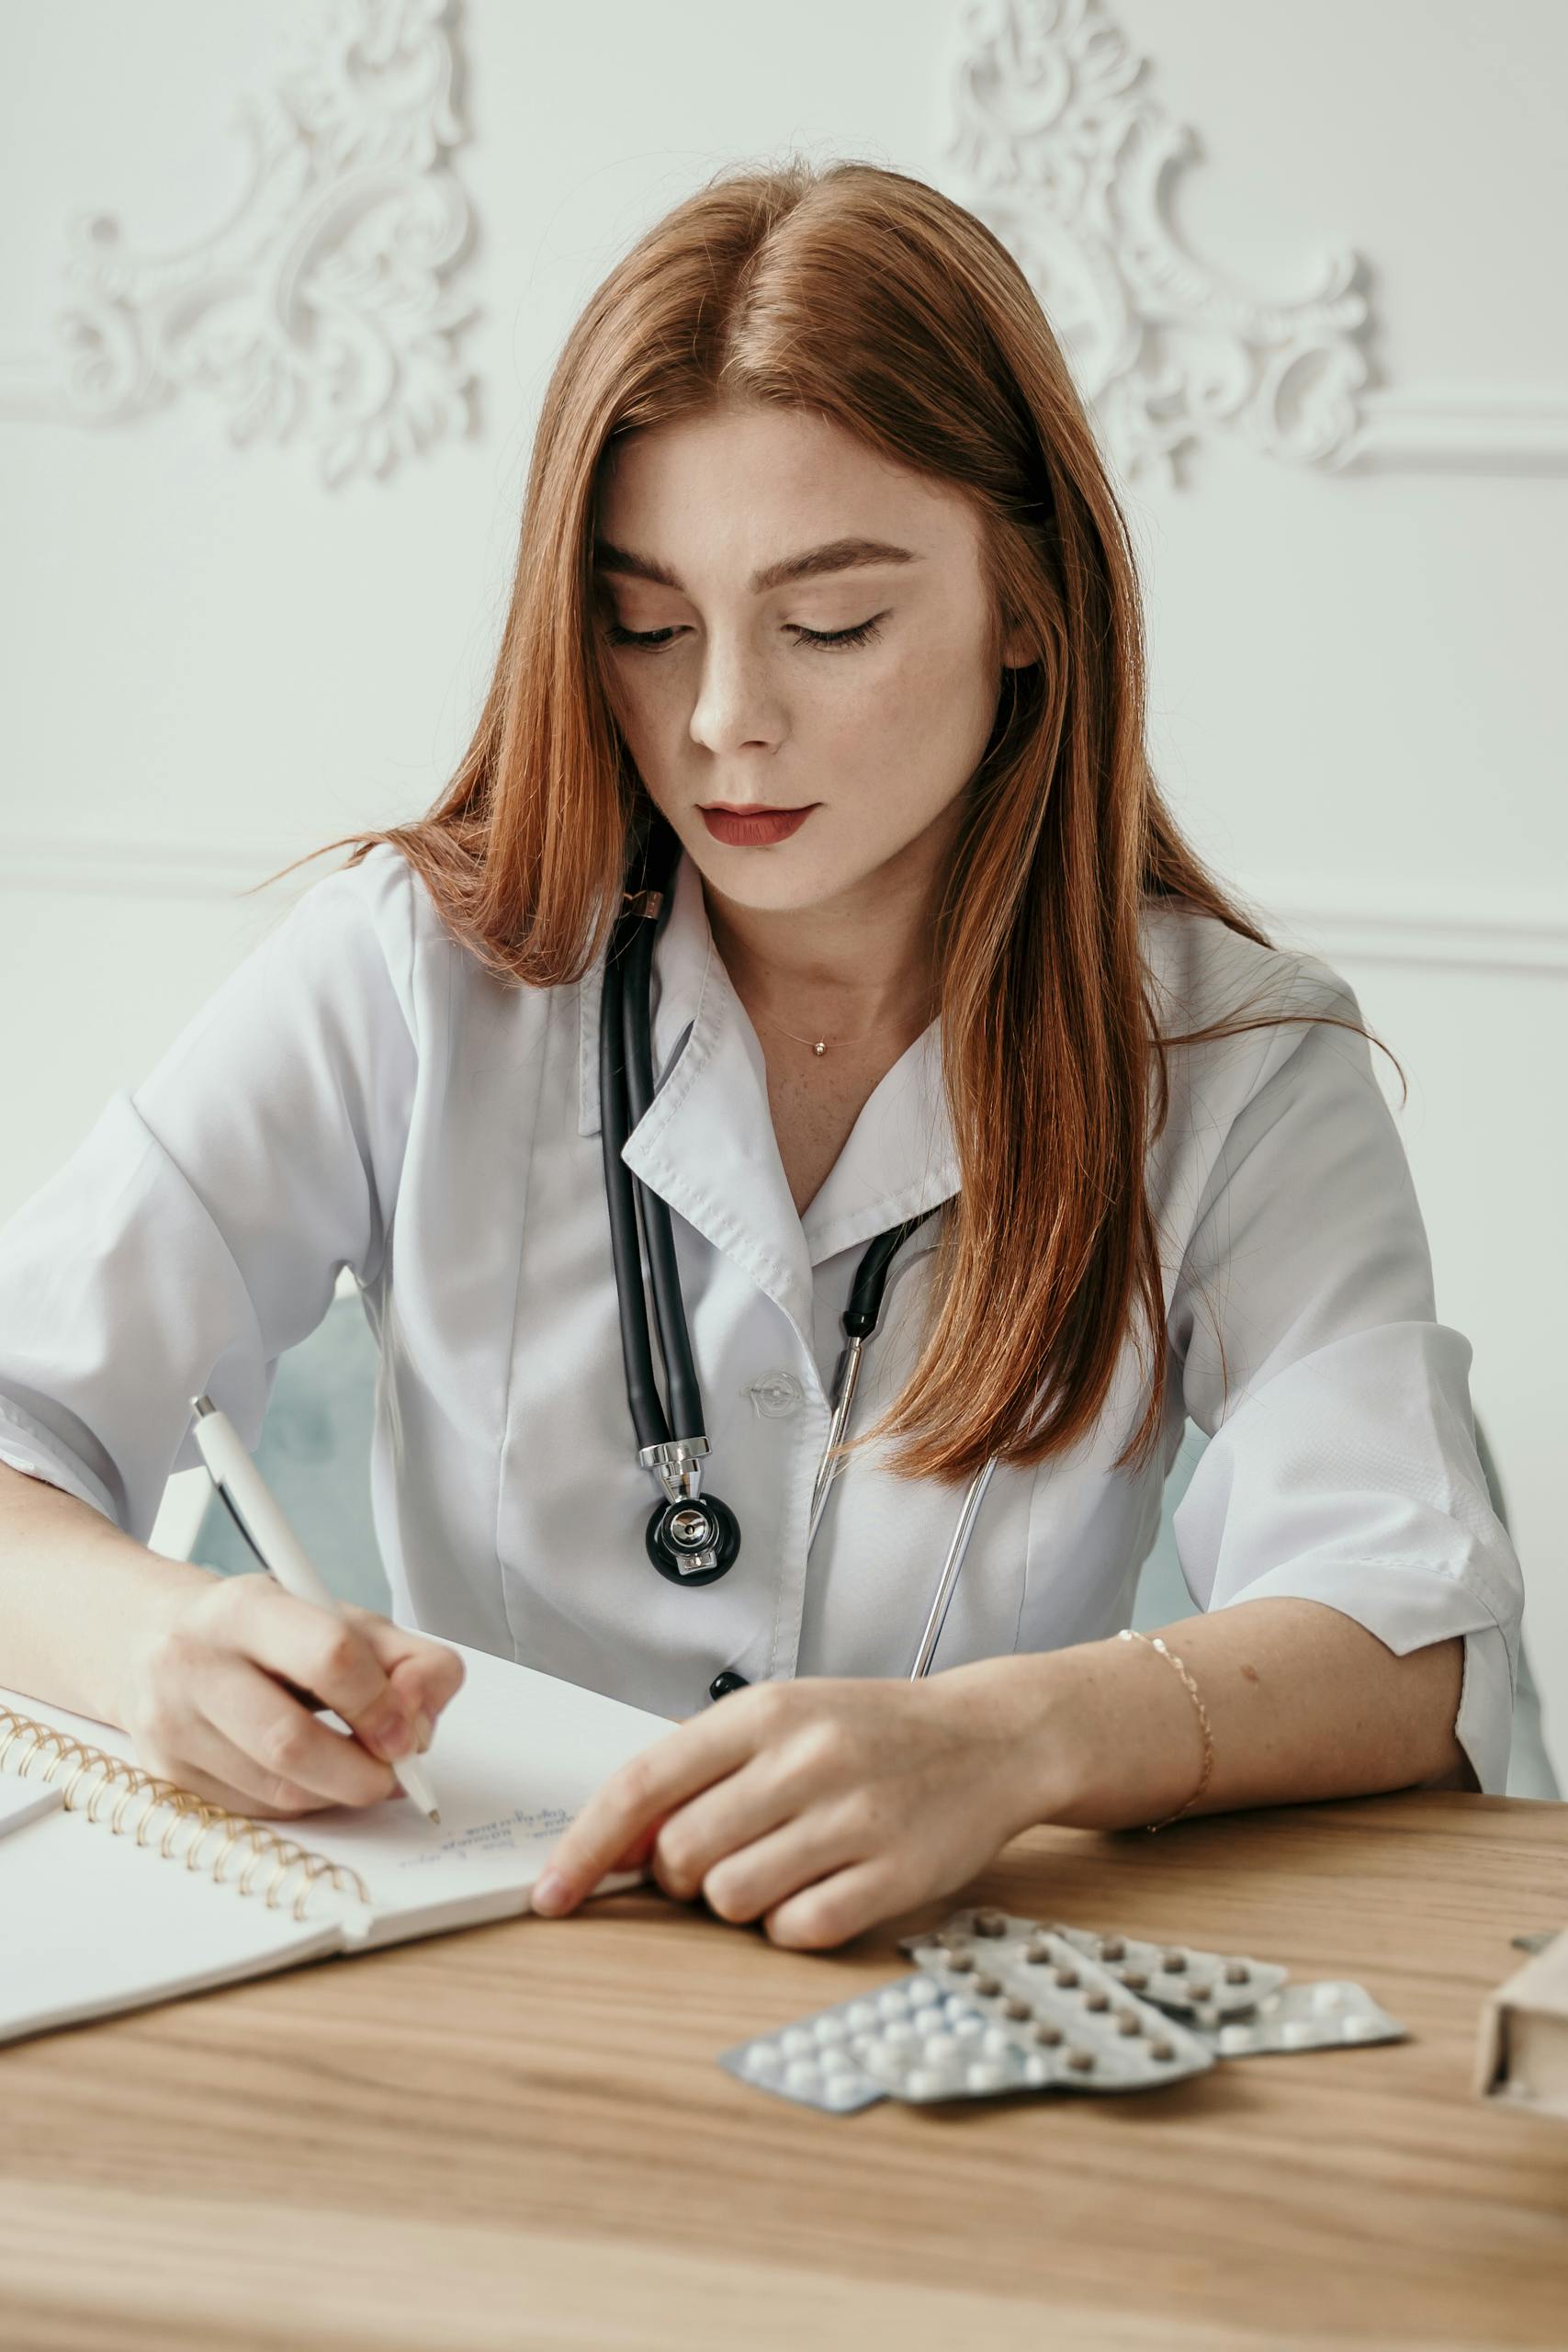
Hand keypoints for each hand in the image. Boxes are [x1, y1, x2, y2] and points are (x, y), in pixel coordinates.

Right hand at [117, 1570, 464, 1817]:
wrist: (153, 1638)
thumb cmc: (261, 1630)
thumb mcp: (338, 1616)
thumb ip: (405, 1657)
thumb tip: (424, 1714)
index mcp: (245, 1608)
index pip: (328, 1656)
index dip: (382, 1703)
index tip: (407, 1729)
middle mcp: (194, 1663)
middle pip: (291, 1743)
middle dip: (362, 1770)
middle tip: (394, 1769)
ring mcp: (171, 1725)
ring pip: (276, 1790)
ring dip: (339, 1792)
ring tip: (359, 1769)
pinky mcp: (167, 1775)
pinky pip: (257, 1811)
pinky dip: (303, 1804)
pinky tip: (313, 1776)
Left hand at [530, 1663, 1048, 1950]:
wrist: (989, 1737)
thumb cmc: (870, 1734)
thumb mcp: (780, 1723)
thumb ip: (697, 1773)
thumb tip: (610, 1848)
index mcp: (763, 1713)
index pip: (643, 1784)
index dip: (586, 1847)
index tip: (551, 1895)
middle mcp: (805, 1759)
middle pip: (680, 1854)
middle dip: (681, 1876)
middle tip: (723, 1855)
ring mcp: (854, 1817)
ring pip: (732, 1898)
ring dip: (737, 1901)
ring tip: (781, 1866)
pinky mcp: (896, 1874)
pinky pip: (798, 1930)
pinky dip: (791, 1925)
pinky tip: (820, 1888)